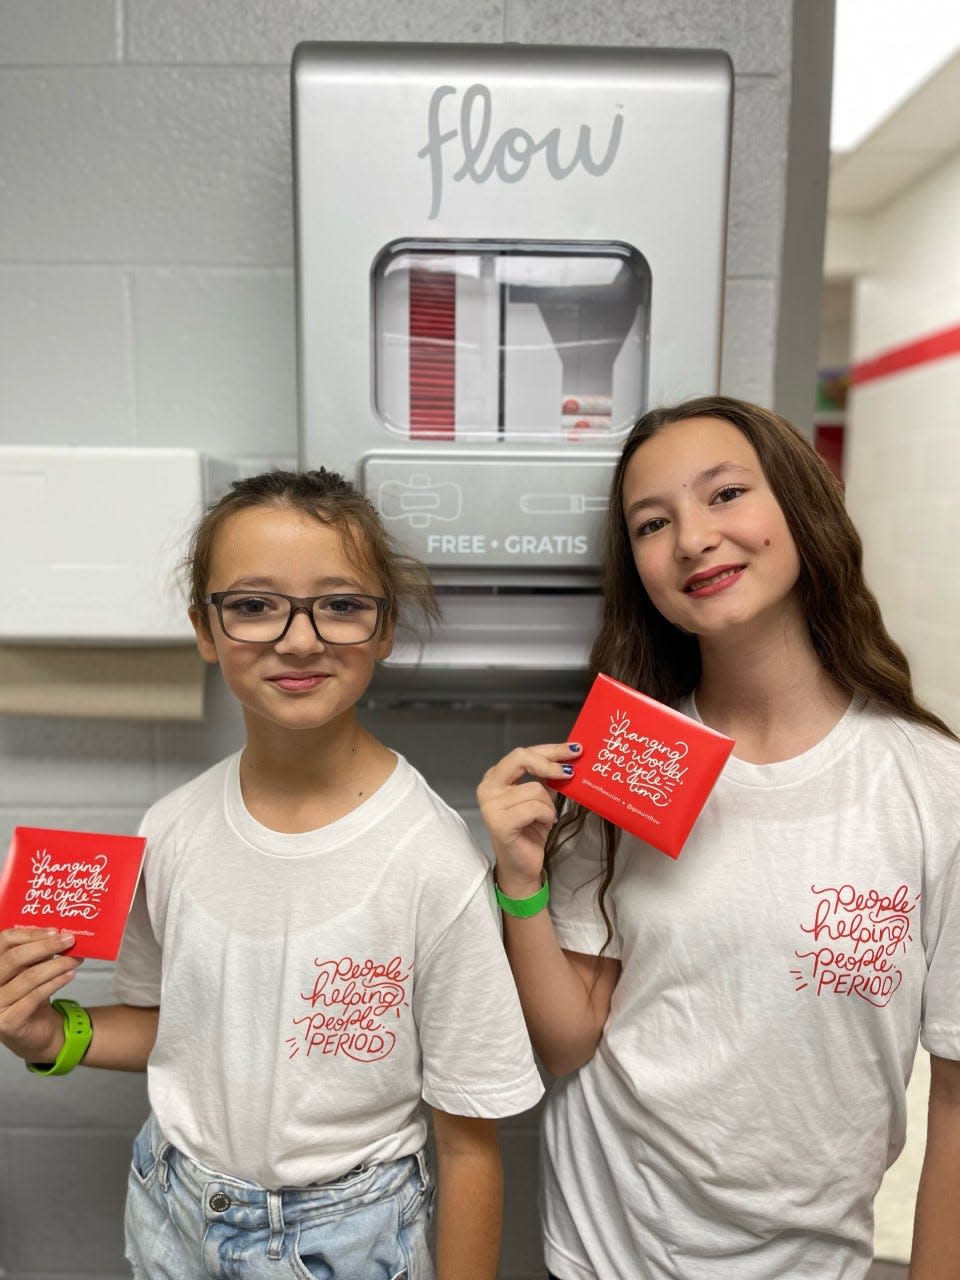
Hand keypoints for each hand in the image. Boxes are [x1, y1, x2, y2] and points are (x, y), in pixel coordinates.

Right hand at [0, 928, 81, 1062]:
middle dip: (46, 946)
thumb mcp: (32, 969)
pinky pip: (34, 996)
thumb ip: (38, 953)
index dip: (30, 933)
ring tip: (76, 959)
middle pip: (14, 958)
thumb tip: (58, 933)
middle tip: (70, 940)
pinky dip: (56, 982)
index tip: (55, 930)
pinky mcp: (6, 1022)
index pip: (4, 941)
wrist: (37, 1033)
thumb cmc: (32, 996)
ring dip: (57, 965)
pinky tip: (70, 975)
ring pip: (28, 977)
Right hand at [477, 743, 580, 896]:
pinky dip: (547, 816)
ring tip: (547, 818)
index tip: (574, 749)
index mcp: (496, 777)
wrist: (522, 866)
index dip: (550, 749)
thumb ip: (545, 777)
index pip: (523, 753)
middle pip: (521, 757)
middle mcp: (488, 787)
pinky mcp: (499, 822)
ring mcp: (491, 805)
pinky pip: (535, 808)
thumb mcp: (539, 797)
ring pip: (535, 788)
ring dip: (549, 804)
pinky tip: (545, 824)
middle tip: (570, 771)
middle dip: (550, 762)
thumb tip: (568, 758)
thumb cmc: (530, 831)